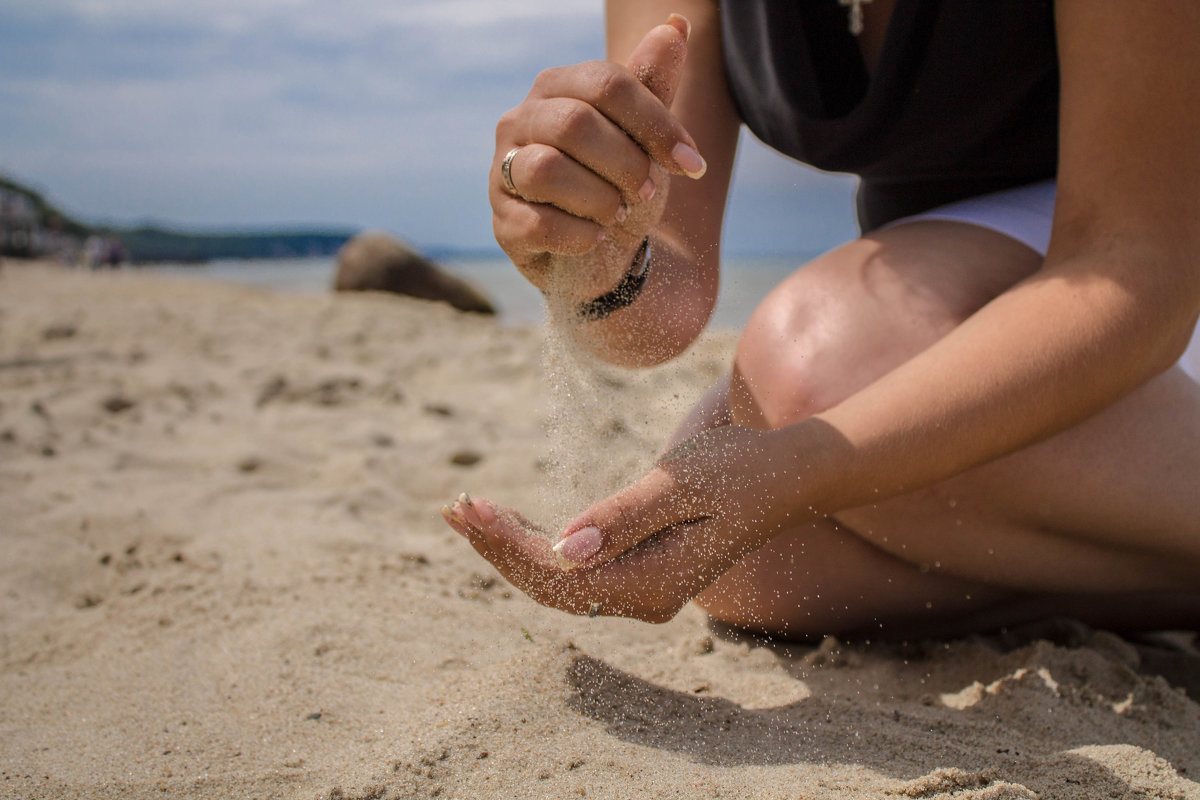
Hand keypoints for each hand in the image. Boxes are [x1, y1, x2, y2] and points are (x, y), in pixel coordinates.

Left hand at [441, 425, 810, 621]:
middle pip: (551, 585)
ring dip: (512, 548)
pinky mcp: (642, 570)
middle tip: (453, 507)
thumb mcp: (679, 485)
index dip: (506, 545)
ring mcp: (643, 589)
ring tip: (466, 513)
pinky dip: (540, 545)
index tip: (468, 506)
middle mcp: (644, 599)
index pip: (558, 577)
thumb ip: (621, 519)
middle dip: (497, 548)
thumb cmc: (739, 472)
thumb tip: (564, 550)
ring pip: (560, 580)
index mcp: (651, 585)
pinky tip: (510, 525)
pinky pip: (578, 569)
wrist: (789, 477)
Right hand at [490, 15, 706, 301]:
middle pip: (574, 123)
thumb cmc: (620, 181)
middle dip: (626, 163)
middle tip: (648, 190)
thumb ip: (654, 84)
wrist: (603, 249)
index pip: (606, 84)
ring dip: (600, 198)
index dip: (656, 124)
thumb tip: (676, 25)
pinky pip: (538, 223)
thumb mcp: (643, 135)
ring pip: (546, 169)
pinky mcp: (502, 223)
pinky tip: (597, 237)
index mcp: (556, 88)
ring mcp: (502, 172)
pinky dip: (581, 235)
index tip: (692, 164)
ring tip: (618, 213)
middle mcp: (519, 122)